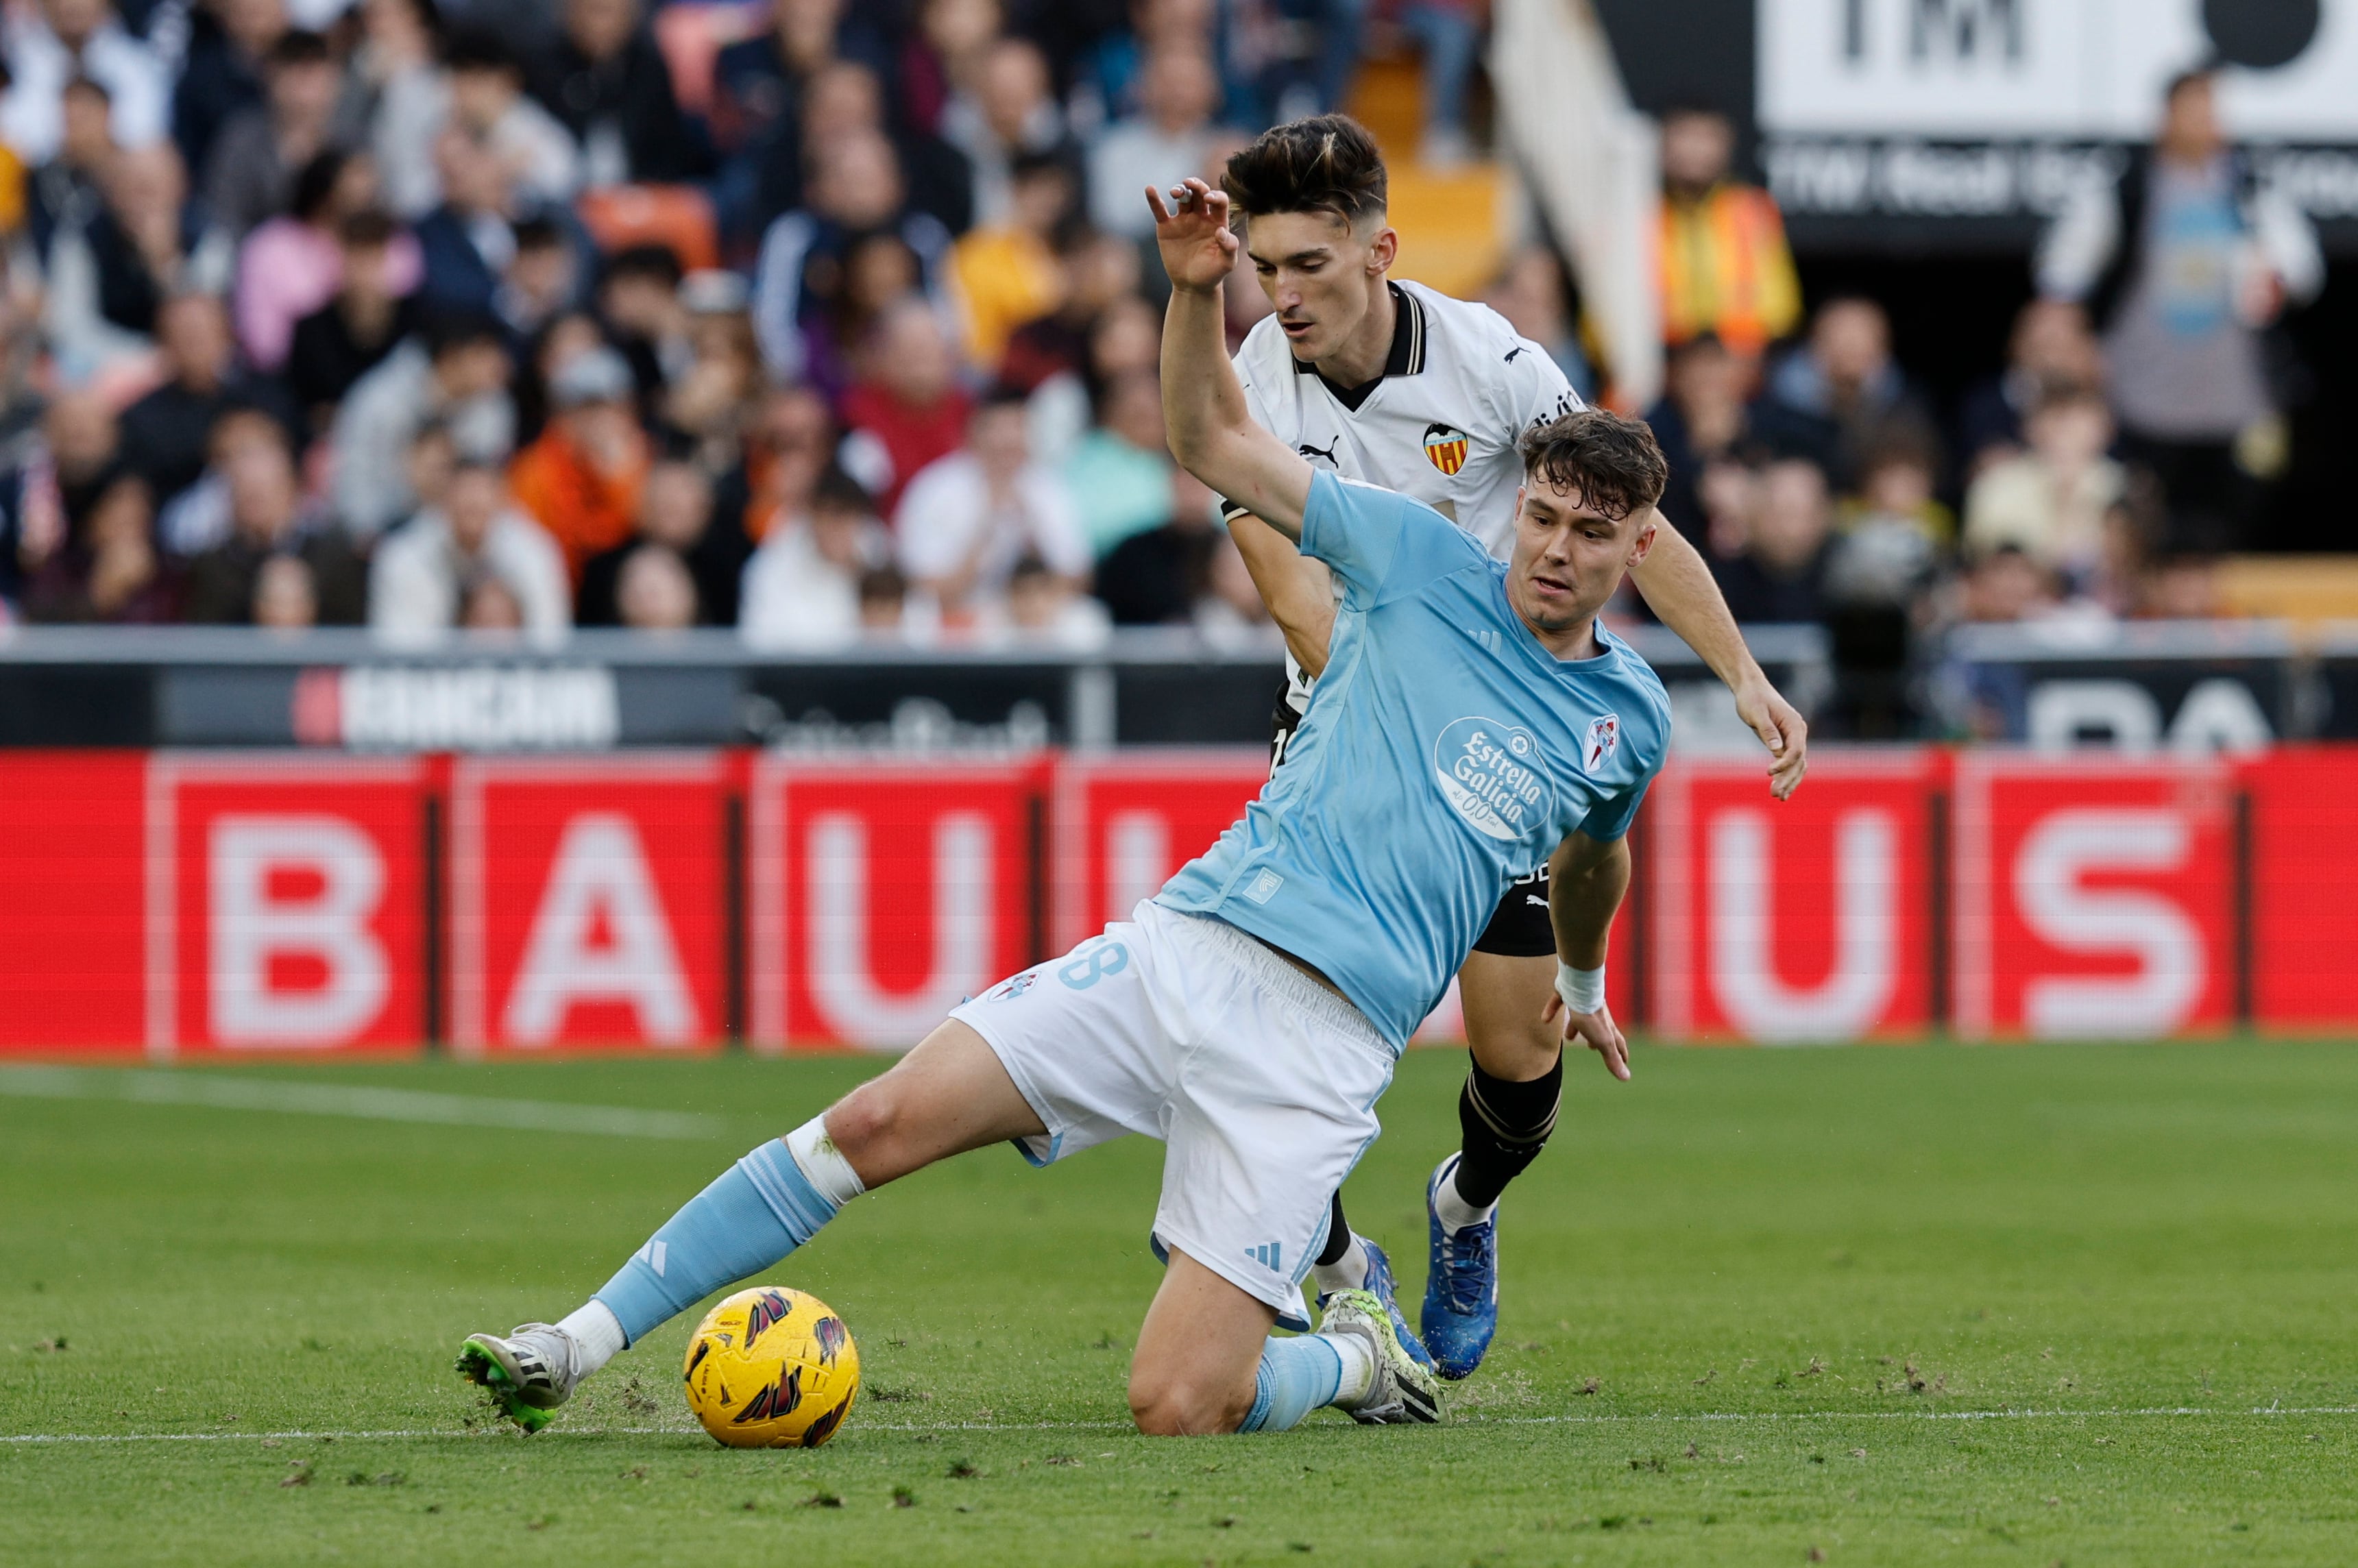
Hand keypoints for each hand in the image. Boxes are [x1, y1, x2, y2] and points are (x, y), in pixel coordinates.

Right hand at [1146, 178, 1238, 295]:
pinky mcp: (1167, 226)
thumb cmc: (1213, 273)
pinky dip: (1154, 199)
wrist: (1192, 285)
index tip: (1209, 199)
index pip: (1220, 200)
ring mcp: (1183, 220)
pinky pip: (1160, 210)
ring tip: (1176, 192)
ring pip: (1182, 197)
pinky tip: (1150, 189)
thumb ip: (1230, 246)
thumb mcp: (1226, 263)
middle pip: (1200, 193)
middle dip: (1196, 185)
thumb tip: (1221, 231)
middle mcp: (1201, 216)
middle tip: (1190, 184)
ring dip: (1180, 190)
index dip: (1215, 195)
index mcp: (1217, 221)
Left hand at [1542, 992, 1629, 1080]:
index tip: (1624, 1061)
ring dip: (1575, 1027)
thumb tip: (1626, 1077)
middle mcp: (1597, 1015)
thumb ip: (1611, 1058)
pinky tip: (1544, 1019)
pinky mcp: (1568, 994)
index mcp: (1606, 1027)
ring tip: (1568, 1037)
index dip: (1621, 1053)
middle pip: (1599, 1029)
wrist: (1580, 985)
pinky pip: (1560, 1003)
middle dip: (1597, 1040)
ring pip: (1580, 1017)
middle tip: (1592, 1048)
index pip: (1618, 1043)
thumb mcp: (1603, 1041)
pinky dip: (1553, 1011)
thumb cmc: (1591, 1015)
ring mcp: (1582, 1003)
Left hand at [1735, 677, 1807, 800]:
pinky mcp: (1785, 742)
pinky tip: (1780, 789)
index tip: (1768, 772)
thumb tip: (1777, 750)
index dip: (1784, 764)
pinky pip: (1790, 763)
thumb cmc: (1752, 698)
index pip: (1796, 750)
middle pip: (1799, 761)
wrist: (1751, 688)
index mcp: (1795, 725)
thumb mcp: (1757, 713)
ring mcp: (1793, 738)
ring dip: (1789, 781)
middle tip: (1775, 795)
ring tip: (1778, 797)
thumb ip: (1767, 731)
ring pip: (1797, 765)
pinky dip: (1786, 776)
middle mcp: (1798, 732)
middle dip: (1788, 779)